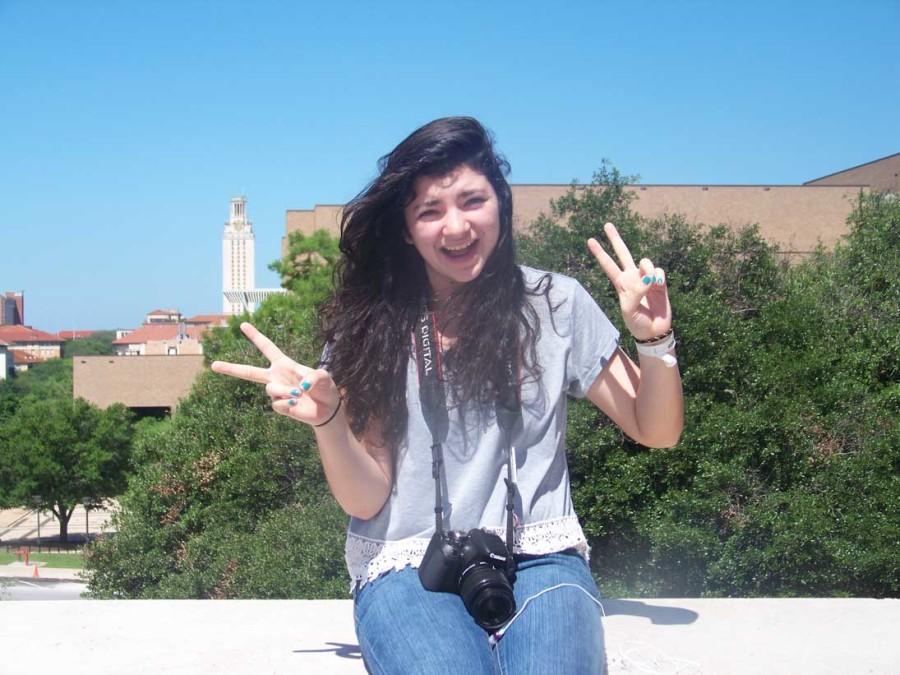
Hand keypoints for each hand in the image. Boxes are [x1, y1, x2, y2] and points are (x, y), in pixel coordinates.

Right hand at [210, 322, 340, 425]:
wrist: (327, 409)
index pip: (267, 347)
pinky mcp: (280, 406)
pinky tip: (296, 404)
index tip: (243, 324)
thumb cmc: (325, 388)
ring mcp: (277, 392)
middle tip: (213, 365)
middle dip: (231, 368)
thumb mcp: (324, 376)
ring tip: (299, 393)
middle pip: (249, 372)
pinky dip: (287, 403)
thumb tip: (298, 388)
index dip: (256, 336)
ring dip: (284, 390)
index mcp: (285, 364)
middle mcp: (276, 377)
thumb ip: (313, 377)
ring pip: (269, 388)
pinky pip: (276, 403)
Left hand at [587, 222, 671, 339]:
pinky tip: (658, 287)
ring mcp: (646, 278)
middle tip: (607, 225)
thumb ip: (635, 293)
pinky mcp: (660, 282)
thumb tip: (647, 280)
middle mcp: (632, 277)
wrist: (653, 330)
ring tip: (651, 285)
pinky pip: (659, 272)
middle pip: (623, 253)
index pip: (608, 265)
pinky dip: (659, 278)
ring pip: (645, 262)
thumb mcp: (629, 310)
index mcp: (620, 284)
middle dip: (615, 239)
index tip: (590, 240)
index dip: (600, 253)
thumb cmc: (637, 322)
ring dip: (647, 270)